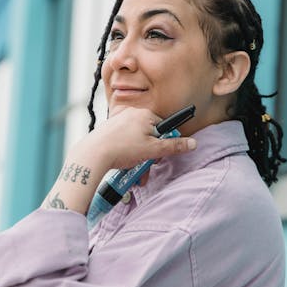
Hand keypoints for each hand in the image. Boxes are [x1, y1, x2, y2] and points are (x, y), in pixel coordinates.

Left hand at [74, 106, 196, 169]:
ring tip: (134, 172)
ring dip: (139, 159)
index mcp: (145, 114)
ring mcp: (118, 122)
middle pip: (149, 136)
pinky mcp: (109, 132)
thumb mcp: (153, 150)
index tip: (160, 155)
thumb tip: (193, 143)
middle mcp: (131, 114)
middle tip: (147, 167)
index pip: (163, 127)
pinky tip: (123, 165)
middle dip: (150, 155)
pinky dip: (127, 155)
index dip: (164, 144)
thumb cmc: (123, 148)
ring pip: (136, 142)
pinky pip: (124, 143)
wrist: (93, 154)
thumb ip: (174, 146)